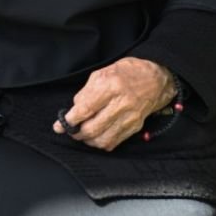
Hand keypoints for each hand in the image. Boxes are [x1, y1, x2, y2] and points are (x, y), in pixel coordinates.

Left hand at [53, 57, 175, 151]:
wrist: (155, 79)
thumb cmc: (128, 73)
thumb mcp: (102, 73)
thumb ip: (85, 92)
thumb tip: (73, 110)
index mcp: (111, 86)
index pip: (85, 109)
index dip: (69, 120)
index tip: (60, 125)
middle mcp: (121, 103)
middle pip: (92, 128)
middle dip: (77, 133)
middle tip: (71, 130)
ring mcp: (129, 117)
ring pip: (102, 139)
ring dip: (88, 140)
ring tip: (83, 134)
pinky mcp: (134, 126)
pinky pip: (113, 142)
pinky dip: (101, 143)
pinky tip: (96, 136)